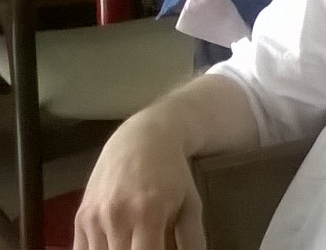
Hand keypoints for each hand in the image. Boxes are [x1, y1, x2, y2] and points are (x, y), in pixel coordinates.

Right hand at [75, 117, 204, 249]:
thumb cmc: (172, 173)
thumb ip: (192, 239)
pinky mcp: (80, 217)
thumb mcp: (191, 204)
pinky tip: (114, 246)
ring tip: (133, 244)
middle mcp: (117, 216)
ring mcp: (94, 217)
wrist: (142, 140)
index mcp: (149, 213)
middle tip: (148, 247)